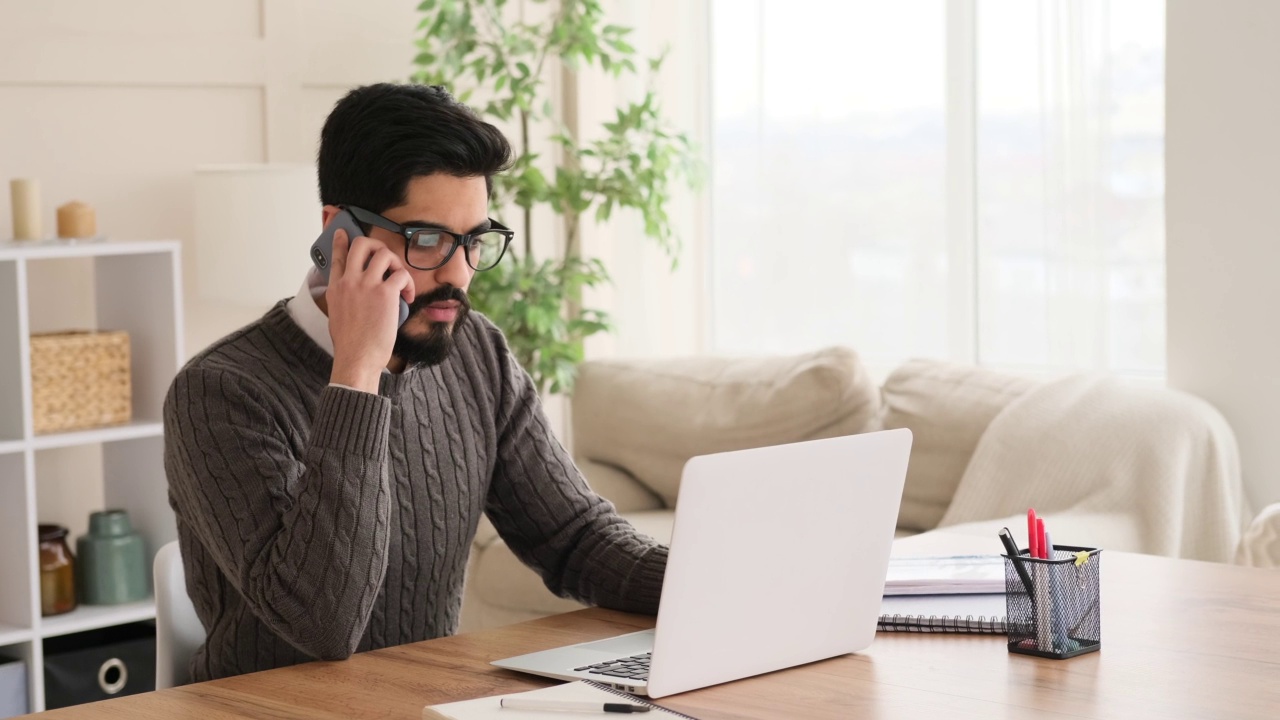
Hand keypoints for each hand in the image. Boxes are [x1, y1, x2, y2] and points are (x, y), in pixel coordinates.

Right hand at [325, 228, 413, 392]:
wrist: (357, 358)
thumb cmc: (351, 344)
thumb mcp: (337, 315)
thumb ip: (343, 298)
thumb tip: (353, 294)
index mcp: (335, 288)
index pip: (337, 256)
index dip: (341, 241)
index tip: (344, 233)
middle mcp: (349, 281)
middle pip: (361, 244)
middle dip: (376, 245)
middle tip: (387, 259)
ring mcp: (367, 285)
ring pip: (384, 254)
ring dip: (396, 264)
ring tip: (400, 281)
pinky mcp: (385, 293)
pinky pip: (401, 275)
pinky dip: (408, 283)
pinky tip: (408, 296)